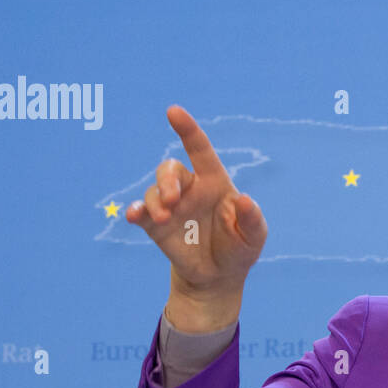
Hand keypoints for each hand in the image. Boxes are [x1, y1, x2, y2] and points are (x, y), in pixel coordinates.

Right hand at [127, 106, 267, 303]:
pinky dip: (134, 211)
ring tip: (163, 218)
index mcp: (215, 183)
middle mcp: (190, 189)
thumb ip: (252, 219)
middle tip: (173, 200)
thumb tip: (245, 199)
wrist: (218, 276)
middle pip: (170, 170)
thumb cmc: (240, 248)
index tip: (173, 111)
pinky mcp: (154, 225)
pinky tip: (133, 215)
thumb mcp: (254, 237)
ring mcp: (170, 206)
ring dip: (155, 201)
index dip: (187, 130)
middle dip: (167, 180)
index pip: (200, 150)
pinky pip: (140, 211)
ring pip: (154, 191)